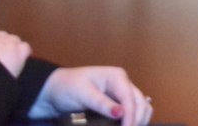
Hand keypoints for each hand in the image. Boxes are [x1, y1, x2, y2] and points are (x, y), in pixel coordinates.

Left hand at [28, 66, 152, 125]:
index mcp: (117, 76)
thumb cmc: (67, 87)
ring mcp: (122, 93)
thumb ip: (101, 103)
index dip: (131, 116)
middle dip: (137, 120)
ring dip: (139, 120)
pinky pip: (133, 111)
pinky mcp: (118, 103)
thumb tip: (120, 113)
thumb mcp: (82, 94)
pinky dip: (134, 120)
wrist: (55, 90)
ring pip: (142, 107)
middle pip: (141, 103)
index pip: (130, 98)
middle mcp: (124, 84)